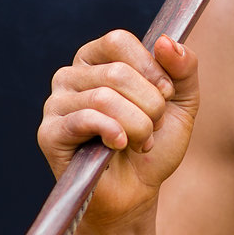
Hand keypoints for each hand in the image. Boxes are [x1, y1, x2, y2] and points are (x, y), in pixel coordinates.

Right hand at [36, 30, 199, 228]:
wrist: (136, 193)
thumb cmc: (153, 146)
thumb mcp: (181, 102)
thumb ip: (184, 67)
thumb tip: (166, 41)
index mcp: (95, 60)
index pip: (118, 41)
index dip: (150, 68)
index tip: (165, 94)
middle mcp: (69, 76)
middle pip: (116, 72)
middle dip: (149, 105)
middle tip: (152, 128)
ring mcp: (55, 104)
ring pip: (104, 97)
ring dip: (137, 125)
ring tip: (139, 142)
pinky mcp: (49, 133)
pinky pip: (85, 119)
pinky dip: (113, 132)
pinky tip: (119, 146)